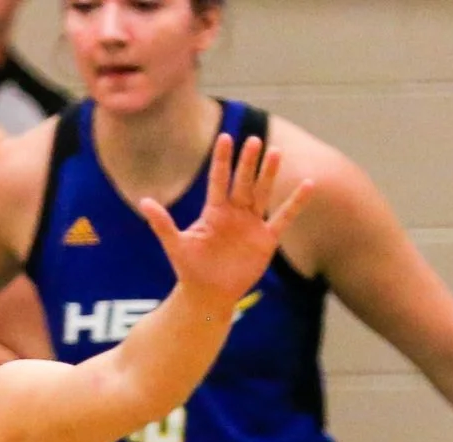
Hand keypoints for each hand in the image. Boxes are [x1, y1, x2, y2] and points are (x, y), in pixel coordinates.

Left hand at [138, 134, 312, 310]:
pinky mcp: (266, 239)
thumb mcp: (175, 245)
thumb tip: (144, 202)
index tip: (225, 138)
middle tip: (253, 140)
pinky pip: (284, 217)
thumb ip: (162, 223)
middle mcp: (234, 213)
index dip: (222, 160)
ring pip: (263, 193)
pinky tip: (308, 184)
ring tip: (275, 152)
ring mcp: (252, 224)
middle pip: (243, 182)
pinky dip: (296, 203)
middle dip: (248, 162)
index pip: (218, 180)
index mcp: (214, 211)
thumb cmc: (190, 269)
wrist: (207, 294)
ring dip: (269, 174)